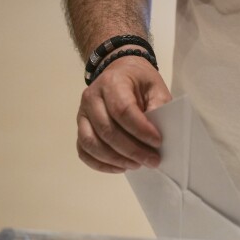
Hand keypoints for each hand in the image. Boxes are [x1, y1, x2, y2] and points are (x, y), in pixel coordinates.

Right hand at [77, 55, 171, 172]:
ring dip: (115, 159)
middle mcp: (91, 97)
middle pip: (107, 130)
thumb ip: (159, 106)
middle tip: (152, 160)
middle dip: (131, 150)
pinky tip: (120, 167)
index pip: (122, 110)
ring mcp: (82, 114)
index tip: (158, 142)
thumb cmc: (140, 82)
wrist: (120, 72)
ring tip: (137, 165)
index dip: (140, 129)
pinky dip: (100, 164)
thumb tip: (158, 132)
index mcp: (112, 82)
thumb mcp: (156, 87)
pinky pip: (84, 150)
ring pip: (91, 143)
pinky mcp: (80, 128)